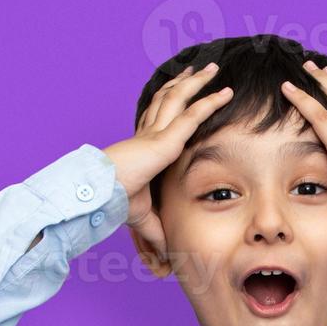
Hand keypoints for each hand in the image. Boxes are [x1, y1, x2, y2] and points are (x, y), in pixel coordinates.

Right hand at [103, 62, 232, 263]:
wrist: (102, 194)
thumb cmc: (114, 204)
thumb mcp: (142, 218)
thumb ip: (157, 231)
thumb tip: (166, 258)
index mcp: (142, 146)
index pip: (158, 119)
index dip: (168, 103)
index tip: (179, 92)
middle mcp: (148, 132)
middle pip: (168, 99)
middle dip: (183, 82)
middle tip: (198, 70)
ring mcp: (157, 132)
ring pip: (179, 98)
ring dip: (197, 81)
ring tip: (211, 67)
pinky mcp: (166, 138)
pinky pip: (194, 114)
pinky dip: (210, 101)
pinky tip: (224, 91)